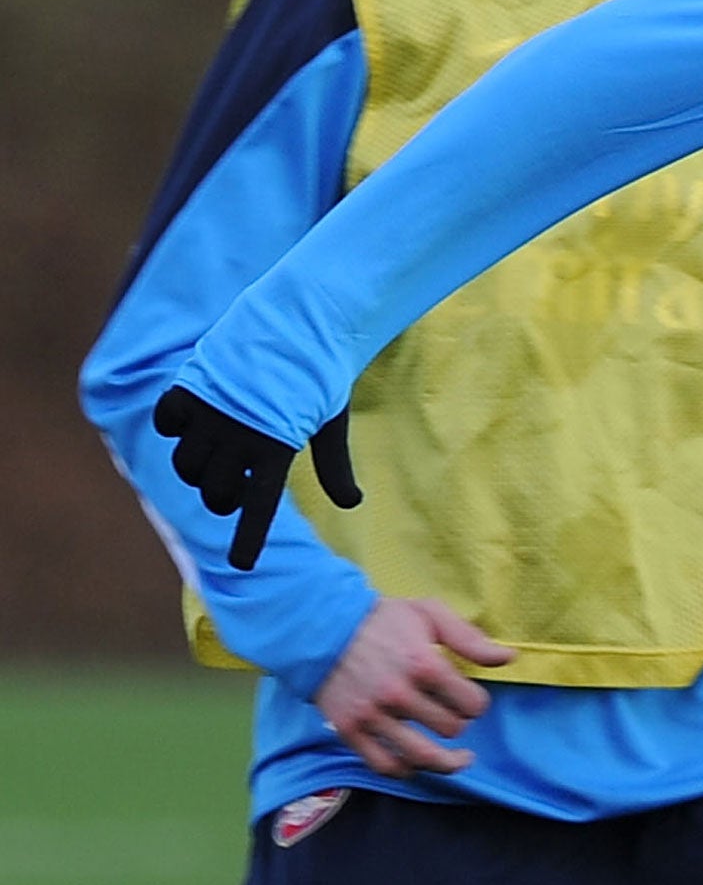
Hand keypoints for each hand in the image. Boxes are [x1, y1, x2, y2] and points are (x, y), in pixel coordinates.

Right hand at [153, 386, 362, 569]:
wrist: (302, 318)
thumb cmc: (319, 374)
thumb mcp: (331, 421)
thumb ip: (334, 466)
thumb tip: (353, 502)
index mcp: (278, 447)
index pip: (259, 507)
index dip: (250, 539)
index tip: (243, 565)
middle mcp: (240, 435)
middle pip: (215, 492)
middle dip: (223, 497)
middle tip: (235, 485)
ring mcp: (212, 412)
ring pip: (187, 465)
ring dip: (198, 469)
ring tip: (218, 453)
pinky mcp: (192, 387)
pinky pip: (168, 422)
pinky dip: (175, 427)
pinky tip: (193, 421)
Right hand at [315, 597, 517, 778]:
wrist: (325, 628)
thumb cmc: (385, 620)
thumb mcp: (431, 615)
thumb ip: (470, 639)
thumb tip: (508, 658)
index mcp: (424, 664)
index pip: (471, 704)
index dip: (478, 703)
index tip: (471, 699)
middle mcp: (400, 694)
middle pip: (449, 729)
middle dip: (458, 722)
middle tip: (454, 714)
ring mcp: (374, 716)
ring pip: (422, 756)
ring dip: (447, 762)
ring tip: (460, 759)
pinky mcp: (350, 730)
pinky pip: (385, 764)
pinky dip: (406, 770)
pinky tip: (418, 764)